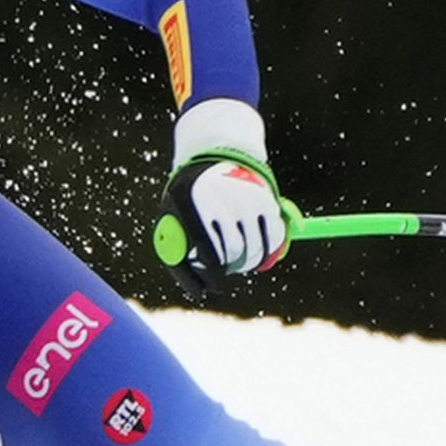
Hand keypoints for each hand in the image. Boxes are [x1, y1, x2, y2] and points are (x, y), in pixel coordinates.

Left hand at [152, 99, 293, 297]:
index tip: (214, 287)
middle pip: (234, 252)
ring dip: (250, 262)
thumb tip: (198, 291)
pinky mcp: (266, 200)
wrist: (217, 154)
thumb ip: (178, 255)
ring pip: (255, 248)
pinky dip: (268, 250)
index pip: (209, 253)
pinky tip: (258, 253)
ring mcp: (247, 200)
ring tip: (241, 262)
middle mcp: (224, 201)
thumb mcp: (172, 216)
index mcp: (195, 206)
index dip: (213, 276)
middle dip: (232, 268)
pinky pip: (273, 238)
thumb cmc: (189, 196)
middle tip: (228, 273)